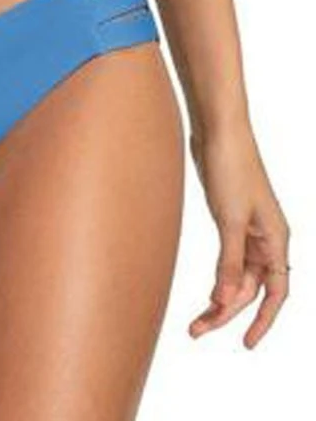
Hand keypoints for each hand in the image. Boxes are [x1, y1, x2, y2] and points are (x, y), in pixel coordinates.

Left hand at [187, 121, 289, 348]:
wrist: (218, 129)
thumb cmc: (231, 167)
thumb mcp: (229, 220)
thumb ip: (229, 263)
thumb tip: (226, 302)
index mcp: (276, 239)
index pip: (277, 291)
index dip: (264, 320)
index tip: (246, 343)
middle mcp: (266, 238)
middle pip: (252, 288)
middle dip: (227, 312)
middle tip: (198, 330)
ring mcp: (247, 229)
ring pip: (238, 276)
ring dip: (219, 298)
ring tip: (195, 321)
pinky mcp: (229, 219)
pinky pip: (227, 260)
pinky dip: (218, 277)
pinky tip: (206, 292)